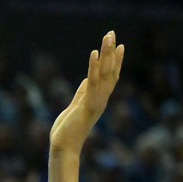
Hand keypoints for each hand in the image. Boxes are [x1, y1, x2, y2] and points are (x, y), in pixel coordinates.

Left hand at [49, 30, 123, 152]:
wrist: (64, 147)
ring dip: (106, 54)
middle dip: (111, 52)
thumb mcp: (75, 107)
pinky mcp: (87, 104)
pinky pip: (92, 82)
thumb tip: (86, 81)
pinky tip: (94, 53)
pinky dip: (94, 67)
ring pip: (105, 73)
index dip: (115, 61)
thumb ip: (82, 94)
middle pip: (111, 71)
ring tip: (108, 37)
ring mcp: (96, 101)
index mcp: (98, 99)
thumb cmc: (67, 130)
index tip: (118, 46)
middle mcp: (101, 99)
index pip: (110, 77)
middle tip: (112, 33)